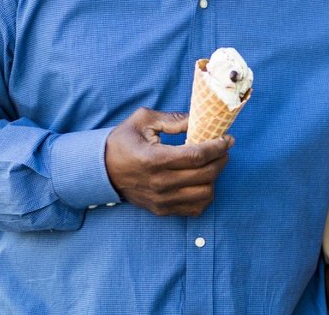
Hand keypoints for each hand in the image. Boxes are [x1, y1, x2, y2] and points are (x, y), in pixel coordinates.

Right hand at [104, 107, 231, 216]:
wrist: (101, 170)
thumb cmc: (123, 141)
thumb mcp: (143, 120)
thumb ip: (173, 119)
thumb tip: (199, 121)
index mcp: (154, 159)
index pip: (197, 156)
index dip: (217, 147)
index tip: (227, 139)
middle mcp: (160, 183)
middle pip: (206, 175)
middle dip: (221, 159)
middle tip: (224, 148)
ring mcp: (161, 200)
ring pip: (205, 194)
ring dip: (215, 178)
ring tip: (213, 164)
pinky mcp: (162, 210)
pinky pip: (195, 209)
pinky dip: (205, 195)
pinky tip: (202, 181)